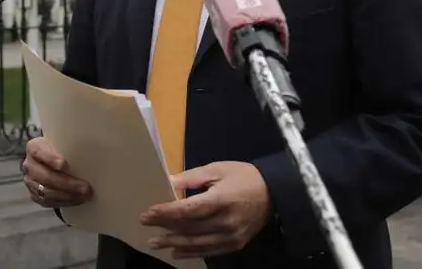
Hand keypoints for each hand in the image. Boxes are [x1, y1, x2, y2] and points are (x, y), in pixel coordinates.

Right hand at [21, 137, 91, 207]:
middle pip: (45, 176)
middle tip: (85, 187)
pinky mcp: (34, 195)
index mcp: (34, 148)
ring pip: (46, 192)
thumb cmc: (61, 149)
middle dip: (66, 183)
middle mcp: (29, 165)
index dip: (51, 159)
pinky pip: (47, 202)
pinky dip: (63, 202)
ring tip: (84, 195)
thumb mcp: (62, 142)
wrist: (50, 160)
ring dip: (67, 195)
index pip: (39, 152)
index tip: (64, 164)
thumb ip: (71, 145)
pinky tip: (76, 200)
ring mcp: (30, 181)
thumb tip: (94, 150)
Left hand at [140, 161, 269, 258]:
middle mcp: (226, 222)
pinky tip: (177, 251)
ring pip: (197, 244)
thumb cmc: (244, 176)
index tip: (148, 213)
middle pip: (190, 228)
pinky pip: (210, 251)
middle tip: (145, 226)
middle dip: (165, 227)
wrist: (275, 193)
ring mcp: (232, 236)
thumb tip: (168, 183)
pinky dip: (192, 252)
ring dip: (174, 244)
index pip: (188, 210)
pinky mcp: (236, 244)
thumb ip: (192, 178)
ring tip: (156, 243)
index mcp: (221, 199)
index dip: (166, 213)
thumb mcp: (218, 169)